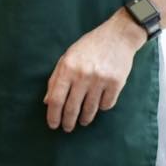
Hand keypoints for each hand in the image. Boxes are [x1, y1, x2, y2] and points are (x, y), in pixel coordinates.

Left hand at [43, 10, 144, 131]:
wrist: (118, 36)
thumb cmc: (89, 47)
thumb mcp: (67, 58)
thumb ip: (56, 79)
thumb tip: (48, 102)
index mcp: (67, 68)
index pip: (56, 99)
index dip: (53, 115)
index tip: (53, 125)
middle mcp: (83, 75)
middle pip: (72, 108)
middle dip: (68, 122)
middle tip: (67, 128)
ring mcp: (100, 80)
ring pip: (90, 109)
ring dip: (84, 119)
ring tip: (82, 122)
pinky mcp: (116, 84)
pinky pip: (106, 105)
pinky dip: (101, 108)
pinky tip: (98, 106)